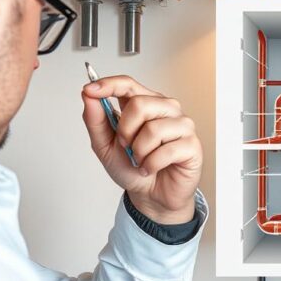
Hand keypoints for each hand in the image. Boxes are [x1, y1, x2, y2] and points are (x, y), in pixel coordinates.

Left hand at [82, 76, 201, 224]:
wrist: (150, 196)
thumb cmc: (132, 168)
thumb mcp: (105, 146)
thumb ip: (95, 120)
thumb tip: (88, 95)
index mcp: (145, 104)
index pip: (128, 84)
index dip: (109, 85)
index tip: (90, 90)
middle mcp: (165, 109)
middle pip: (139, 104)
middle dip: (125, 130)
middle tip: (126, 146)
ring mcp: (181, 125)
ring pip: (153, 129)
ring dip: (139, 151)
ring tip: (141, 160)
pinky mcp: (192, 145)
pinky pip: (167, 151)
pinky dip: (152, 165)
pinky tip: (151, 168)